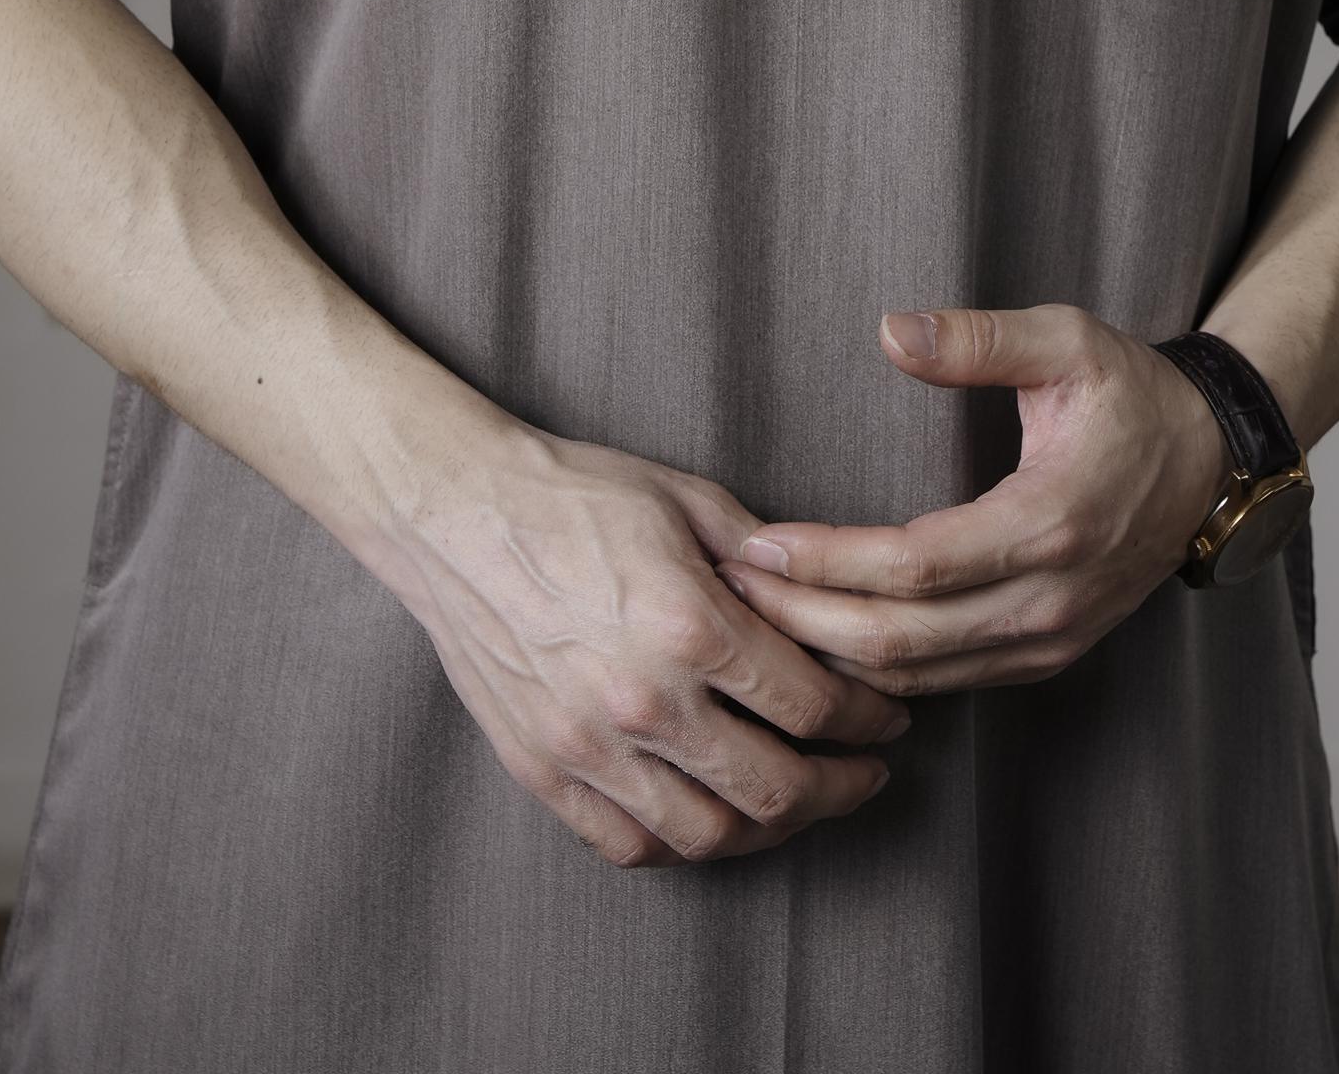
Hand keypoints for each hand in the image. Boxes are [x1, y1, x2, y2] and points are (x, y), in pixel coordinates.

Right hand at [378, 421, 909, 869]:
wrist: (451, 511)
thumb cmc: (571, 494)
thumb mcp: (684, 498)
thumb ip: (764, 558)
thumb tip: (830, 599)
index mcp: (688, 624)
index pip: (812, 705)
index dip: (867, 718)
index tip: (886, 717)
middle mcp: (642, 700)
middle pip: (774, 790)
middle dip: (839, 789)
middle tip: (863, 774)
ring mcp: (587, 747)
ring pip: (708, 837)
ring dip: (771, 830)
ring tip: (796, 801)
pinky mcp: (543, 773)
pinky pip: (631, 846)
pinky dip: (685, 845)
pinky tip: (712, 814)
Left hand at [717, 303, 1228, 694]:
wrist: (1211, 465)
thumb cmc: (1133, 394)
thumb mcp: (1067, 340)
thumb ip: (981, 339)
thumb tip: (892, 331)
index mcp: (1050, 523)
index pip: (914, 567)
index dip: (827, 564)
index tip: (757, 545)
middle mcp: (1048, 602)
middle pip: (901, 640)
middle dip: (804, 621)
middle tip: (726, 590)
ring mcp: (1048, 641)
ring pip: (918, 677)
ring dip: (829, 654)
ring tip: (752, 617)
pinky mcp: (1042, 655)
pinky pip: (945, 681)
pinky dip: (875, 669)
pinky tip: (819, 641)